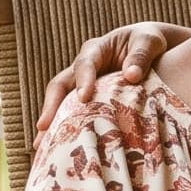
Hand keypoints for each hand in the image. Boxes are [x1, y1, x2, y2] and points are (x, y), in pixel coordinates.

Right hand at [36, 21, 185, 135]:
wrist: (149, 48)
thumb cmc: (148, 42)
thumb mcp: (149, 42)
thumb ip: (141, 56)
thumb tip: (132, 76)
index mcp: (96, 50)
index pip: (84, 65)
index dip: (83, 81)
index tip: (84, 98)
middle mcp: (83, 67)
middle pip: (60, 85)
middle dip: (51, 106)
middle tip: (44, 127)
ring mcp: (81, 85)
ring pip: (61, 103)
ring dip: (51, 124)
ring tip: (41, 147)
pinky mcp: (87, 101)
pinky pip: (72, 114)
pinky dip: (65, 130)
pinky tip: (58, 149)